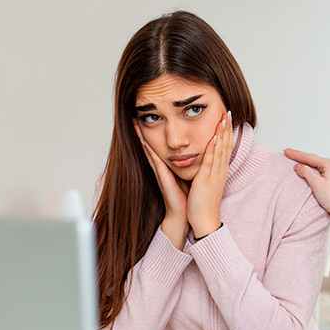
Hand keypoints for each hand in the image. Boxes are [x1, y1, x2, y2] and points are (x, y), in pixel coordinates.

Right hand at [133, 119, 188, 246]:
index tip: (150, 117)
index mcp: (169, 165)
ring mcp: (161, 172)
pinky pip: (155, 162)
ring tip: (135, 123)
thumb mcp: (189, 174)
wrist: (186, 214)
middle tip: (135, 115)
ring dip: (142, 137)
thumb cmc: (188, 195)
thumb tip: (194, 150)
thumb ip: (188, 163)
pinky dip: (149, 151)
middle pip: (152, 144)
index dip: (156, 131)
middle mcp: (162, 167)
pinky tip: (144, 141)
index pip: (161, 145)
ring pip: (151, 150)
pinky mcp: (162, 178)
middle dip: (144, 131)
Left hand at [187, 111, 232, 237]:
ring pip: (220, 151)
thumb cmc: (203, 205)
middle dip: (227, 128)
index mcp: (219, 172)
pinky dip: (213, 149)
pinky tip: (214, 138)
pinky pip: (210, 162)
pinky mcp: (206, 180)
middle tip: (228, 112)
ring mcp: (214, 175)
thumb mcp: (208, 184)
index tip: (227, 119)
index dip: (227, 133)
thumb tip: (207, 163)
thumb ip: (208, 173)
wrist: (204, 221)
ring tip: (223, 118)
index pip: (225, 148)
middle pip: (226, 146)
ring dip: (222, 134)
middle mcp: (220, 171)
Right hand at [283, 149, 329, 223]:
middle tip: (289, 153)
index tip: (286, 151)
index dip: (296, 154)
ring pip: (319, 165)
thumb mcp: (316, 183)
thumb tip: (298, 167)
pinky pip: (323, 171)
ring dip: (307, 163)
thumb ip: (305, 172)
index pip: (309, 157)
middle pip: (314, 160)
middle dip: (301, 157)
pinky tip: (310, 169)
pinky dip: (314, 169)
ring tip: (297, 159)